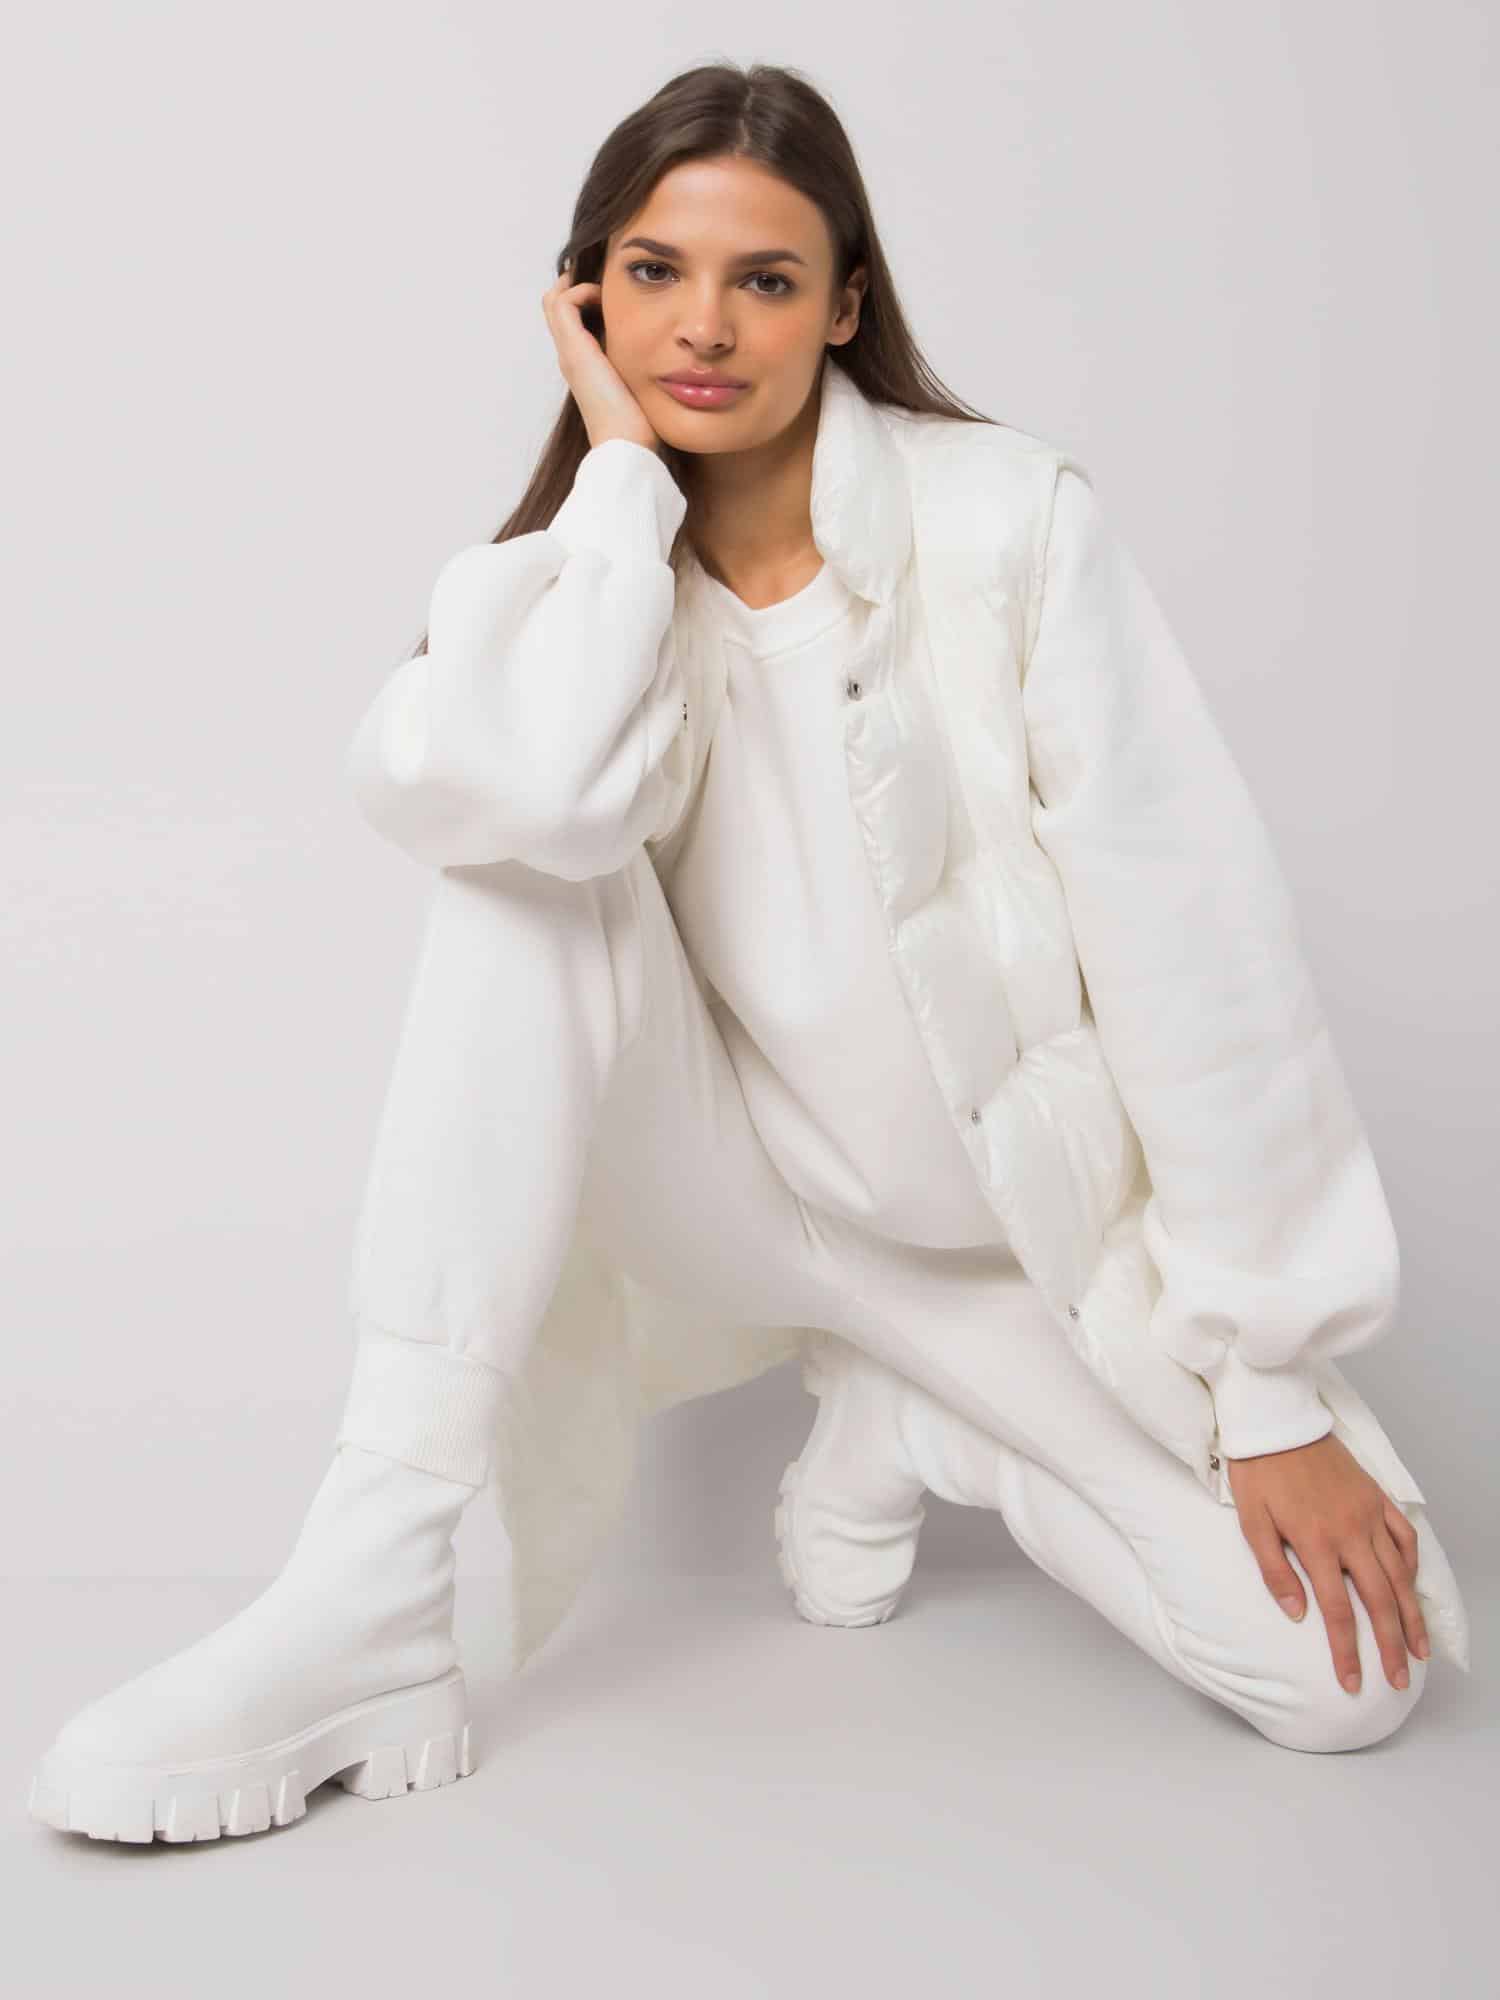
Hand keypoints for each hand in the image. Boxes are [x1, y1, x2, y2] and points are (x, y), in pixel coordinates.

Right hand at [543, 258, 663, 454]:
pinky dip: (582, 291)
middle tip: (610, 278)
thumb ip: (646, 364)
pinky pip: (563, 302)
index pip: (573, 319)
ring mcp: (570, 352)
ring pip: (556, 300)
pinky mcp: (574, 351)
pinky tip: (607, 297)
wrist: (626, 444)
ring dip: (580, 283)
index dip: (588, 297)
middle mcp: (572, 356)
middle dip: (582, 284)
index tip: (618, 292)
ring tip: (608, 282)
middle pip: (559, 305)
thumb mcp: (643, 385)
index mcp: (585, 364)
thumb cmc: (640, 424)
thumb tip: (674, 350)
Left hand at [1226, 1431, 1430, 1693]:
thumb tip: (1298, 1615)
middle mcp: (1350, 1532)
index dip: (1346, 1652)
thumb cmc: (1257, 1471)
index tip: (1351, 1684)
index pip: (1337, 1612)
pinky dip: (1412, 1565)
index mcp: (1316, 1542)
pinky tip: (1411, 1586)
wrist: (1276, 1420)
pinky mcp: (1377, 1497)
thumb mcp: (1251, 1522)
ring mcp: (1369, 1514)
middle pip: (1380, 1601)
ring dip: (1411, 1615)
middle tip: (1399, 1680)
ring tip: (1419, 1649)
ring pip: (1400, 1574)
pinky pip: (1404, 1536)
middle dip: (1392, 1646)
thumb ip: (1275, 1571)